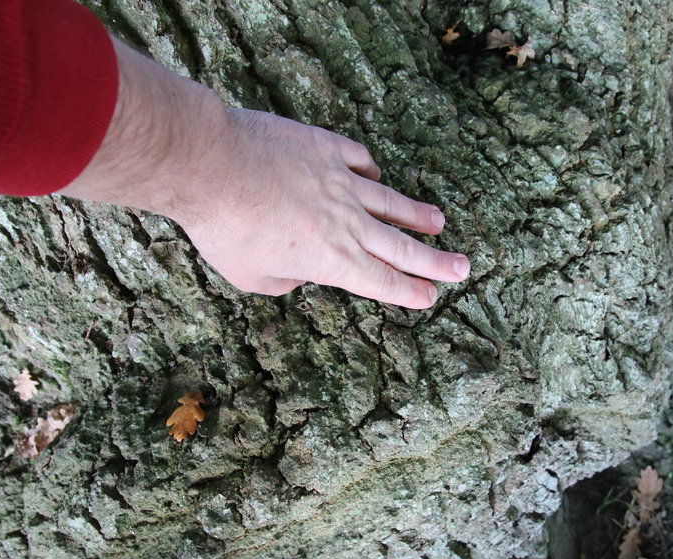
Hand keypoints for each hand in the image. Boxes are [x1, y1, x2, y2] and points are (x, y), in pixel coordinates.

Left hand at [174, 109, 469, 308]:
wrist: (210, 164)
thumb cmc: (223, 227)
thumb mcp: (252, 276)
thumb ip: (286, 280)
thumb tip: (301, 269)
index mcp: (332, 260)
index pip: (383, 282)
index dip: (410, 292)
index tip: (431, 296)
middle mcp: (347, 222)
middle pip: (401, 247)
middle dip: (435, 262)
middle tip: (462, 267)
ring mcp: (340, 181)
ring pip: (390, 202)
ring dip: (416, 215)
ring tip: (439, 223)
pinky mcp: (326, 148)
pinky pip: (360, 161)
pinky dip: (371, 172)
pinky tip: (376, 176)